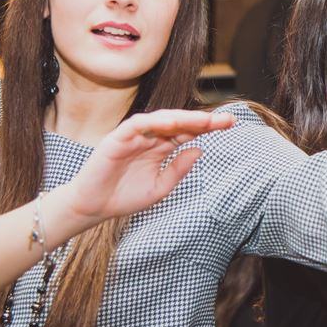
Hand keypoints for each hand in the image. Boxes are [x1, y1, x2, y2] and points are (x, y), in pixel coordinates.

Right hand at [66, 109, 235, 221]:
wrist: (94, 207)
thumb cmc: (125, 196)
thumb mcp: (161, 187)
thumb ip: (179, 169)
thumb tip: (201, 149)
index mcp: (162, 148)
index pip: (188, 132)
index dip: (208, 127)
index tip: (231, 124)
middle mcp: (150, 138)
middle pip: (180, 123)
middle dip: (203, 120)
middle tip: (226, 120)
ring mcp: (134, 136)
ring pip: (161, 120)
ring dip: (184, 118)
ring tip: (204, 121)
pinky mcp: (117, 138)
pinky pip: (137, 125)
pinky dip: (154, 122)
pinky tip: (172, 124)